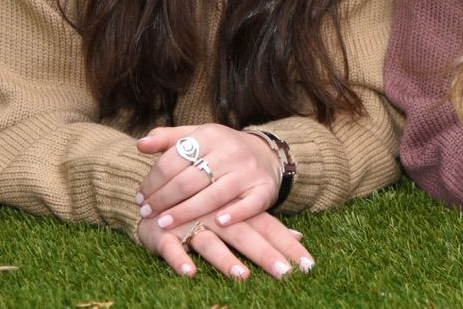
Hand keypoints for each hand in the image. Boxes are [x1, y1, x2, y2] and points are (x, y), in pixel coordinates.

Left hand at [135, 124, 281, 231]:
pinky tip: (216, 223)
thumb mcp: (197, 136)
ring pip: (213, 195)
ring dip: (186, 212)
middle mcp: (230, 151)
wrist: (267, 154)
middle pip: (189, 180)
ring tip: (164, 224)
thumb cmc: (222, 149)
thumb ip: (168, 139)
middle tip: (146, 214)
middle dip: (163, 199)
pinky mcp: (264, 189)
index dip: (153, 181)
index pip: (174, 160)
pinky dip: (233, 215)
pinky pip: (248, 205)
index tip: (140, 197)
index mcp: (210, 135)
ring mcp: (248, 171)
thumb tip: (140, 144)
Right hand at [138, 209, 313, 279]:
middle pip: (245, 236)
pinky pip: (172, 247)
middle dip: (266, 255)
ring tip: (242, 276)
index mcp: (235, 210)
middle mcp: (216, 216)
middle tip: (285, 273)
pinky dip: (180, 259)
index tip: (308, 263)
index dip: (286, 243)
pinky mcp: (163, 232)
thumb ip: (263, 222)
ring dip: (225, 259)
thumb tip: (300, 235)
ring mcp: (190, 223)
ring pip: (210, 242)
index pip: (267, 226)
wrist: (154, 186)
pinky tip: (190, 272)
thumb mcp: (232, 209)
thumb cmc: (200, 204)